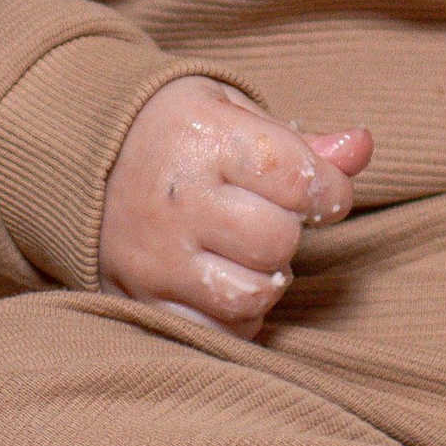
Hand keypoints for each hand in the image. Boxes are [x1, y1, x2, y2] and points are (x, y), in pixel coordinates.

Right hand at [97, 75, 371, 329]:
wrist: (85, 160)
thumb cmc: (181, 135)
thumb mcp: (236, 114)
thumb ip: (303, 142)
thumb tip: (361, 147)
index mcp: (204, 138)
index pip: (301, 179)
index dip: (330, 189)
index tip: (321, 188)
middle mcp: (174, 201)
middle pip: (277, 240)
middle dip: (289, 231)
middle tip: (267, 214)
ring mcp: (153, 258)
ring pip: (252, 294)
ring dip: (265, 277)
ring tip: (245, 250)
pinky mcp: (139, 301)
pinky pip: (216, 330)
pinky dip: (234, 315)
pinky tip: (222, 281)